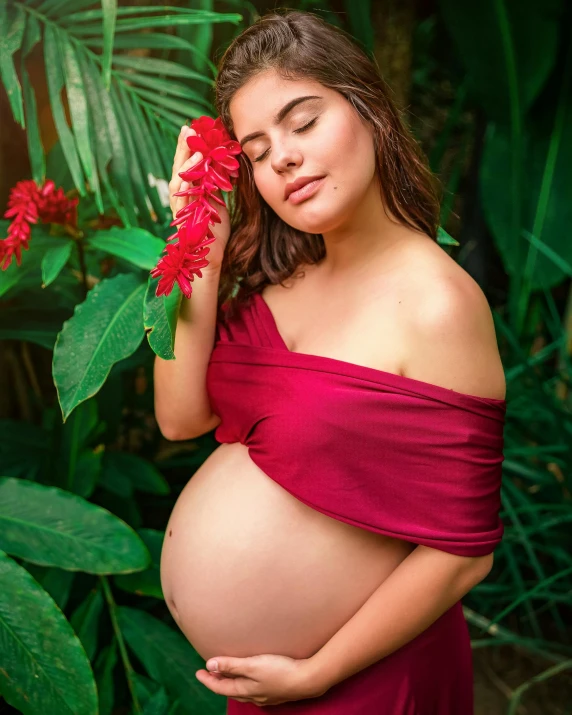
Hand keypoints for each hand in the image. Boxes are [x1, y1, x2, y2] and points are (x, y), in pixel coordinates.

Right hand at [168, 124, 230, 271]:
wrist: (212, 256)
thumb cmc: (214, 230)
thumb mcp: (218, 201)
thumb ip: (216, 184)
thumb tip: (223, 164)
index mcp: (189, 191)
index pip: (187, 165)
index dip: (189, 147)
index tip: (194, 128)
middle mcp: (181, 197)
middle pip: (179, 168)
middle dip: (182, 148)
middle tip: (187, 128)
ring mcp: (181, 208)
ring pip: (178, 182)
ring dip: (185, 164)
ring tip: (192, 148)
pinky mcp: (184, 220)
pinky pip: (182, 201)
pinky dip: (185, 188)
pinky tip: (190, 177)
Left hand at [195, 654, 326, 705]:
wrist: (307, 679)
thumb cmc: (280, 670)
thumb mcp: (253, 665)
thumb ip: (231, 665)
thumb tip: (209, 665)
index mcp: (246, 690)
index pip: (220, 687)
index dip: (208, 680)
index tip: (198, 672)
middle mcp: (254, 695)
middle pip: (231, 690)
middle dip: (218, 681)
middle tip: (209, 672)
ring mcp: (266, 694)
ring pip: (243, 690)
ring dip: (232, 681)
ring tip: (227, 672)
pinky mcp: (276, 690)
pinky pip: (254, 689)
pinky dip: (245, 682)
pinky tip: (251, 676)